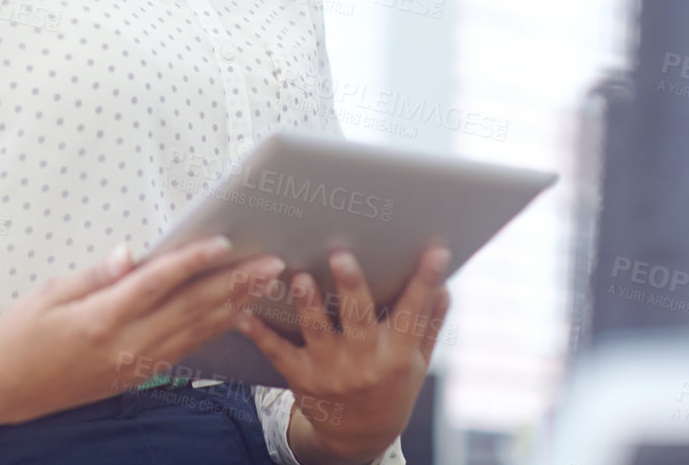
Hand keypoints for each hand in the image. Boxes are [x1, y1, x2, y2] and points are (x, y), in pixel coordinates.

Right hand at [0, 235, 285, 424]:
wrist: (4, 391)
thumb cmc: (19, 337)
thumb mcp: (47, 295)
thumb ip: (93, 275)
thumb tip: (130, 254)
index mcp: (100, 320)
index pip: (156, 284)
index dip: (191, 262)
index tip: (223, 242)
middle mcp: (124, 346)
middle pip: (189, 309)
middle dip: (233, 284)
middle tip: (269, 264)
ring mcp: (133, 365)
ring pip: (194, 332)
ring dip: (233, 306)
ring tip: (263, 286)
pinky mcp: (135, 375)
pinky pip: (183, 349)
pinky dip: (211, 331)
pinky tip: (232, 316)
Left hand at [233, 243, 450, 463]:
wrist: (359, 438)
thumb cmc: (390, 387)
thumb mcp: (417, 362)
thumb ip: (428, 322)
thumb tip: (445, 283)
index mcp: (398, 353)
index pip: (415, 312)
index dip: (426, 281)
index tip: (435, 252)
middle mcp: (365, 361)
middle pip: (359, 319)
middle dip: (350, 286)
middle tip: (341, 254)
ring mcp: (331, 370)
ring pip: (317, 331)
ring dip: (308, 303)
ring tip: (300, 276)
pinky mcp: (301, 376)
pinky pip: (277, 352)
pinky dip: (259, 333)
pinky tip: (243, 313)